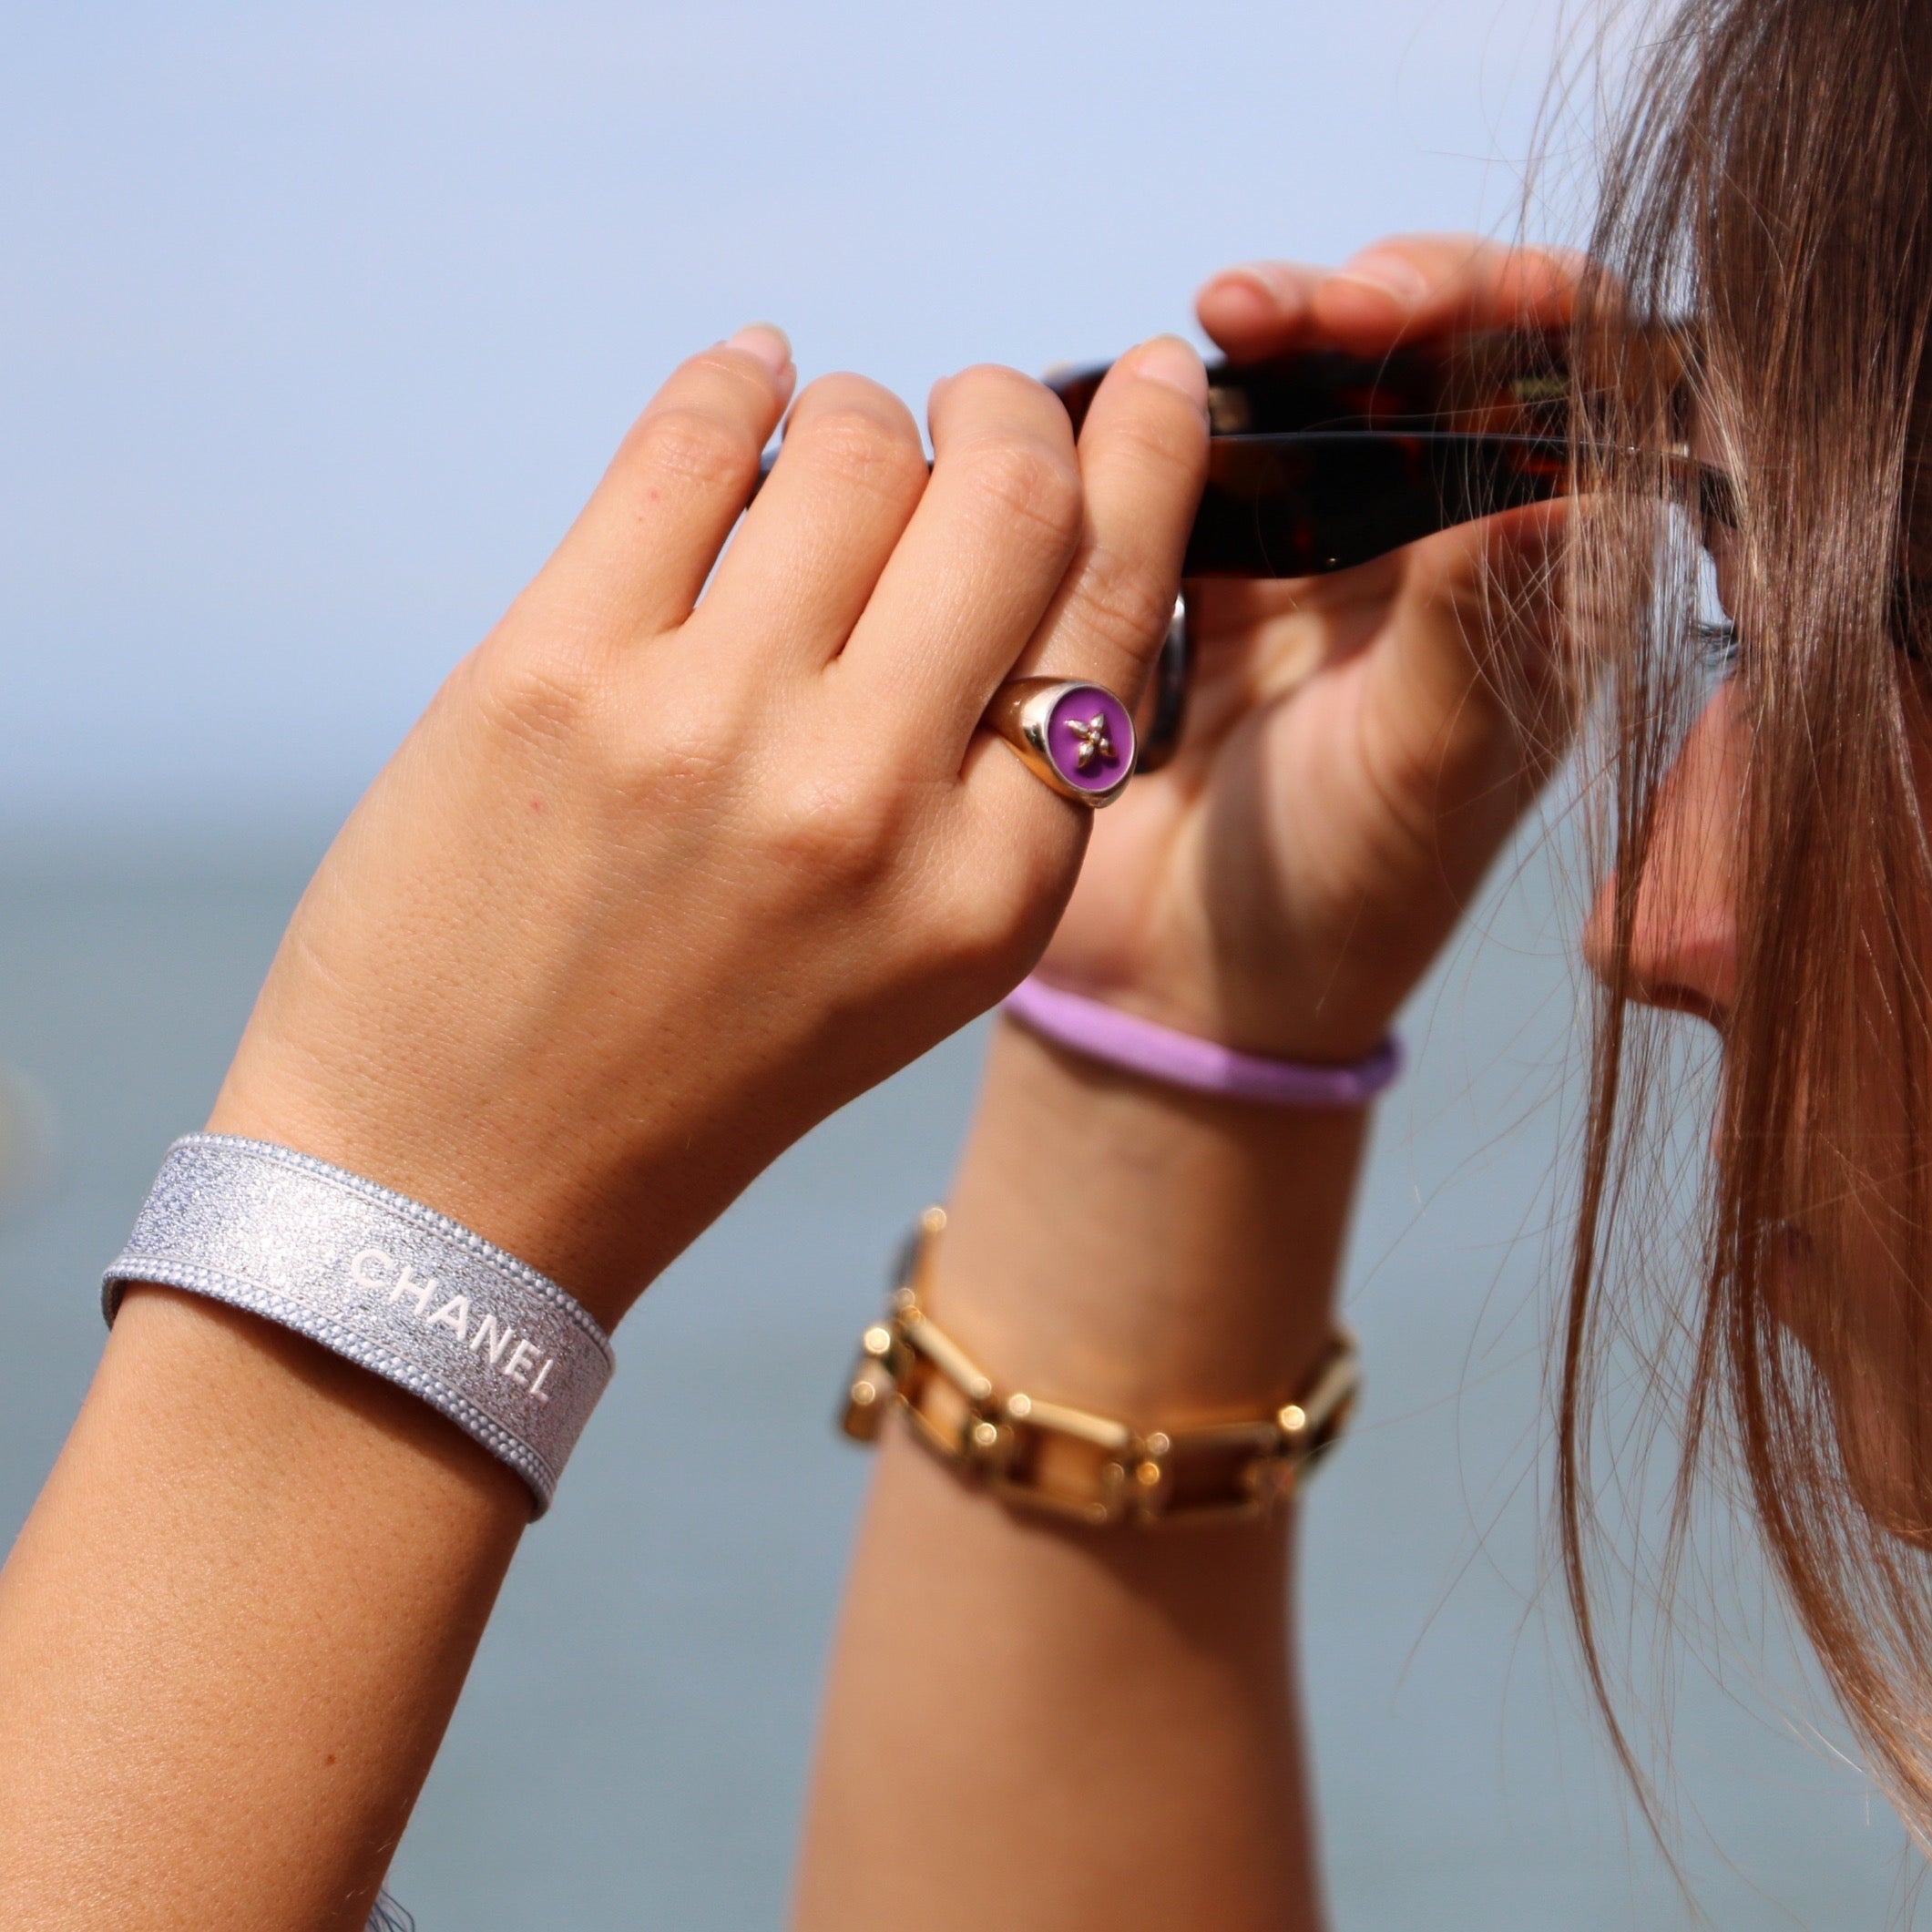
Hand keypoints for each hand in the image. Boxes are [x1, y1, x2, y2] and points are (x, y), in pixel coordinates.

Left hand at [208, 325, 1208, 1325]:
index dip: (1144, 464)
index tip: (1143, 383)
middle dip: (1007, 411)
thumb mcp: (912, 962)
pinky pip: (692, 444)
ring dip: (860, 417)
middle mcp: (874, 804)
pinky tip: (745, 381)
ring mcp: (712, 730)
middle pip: (1009, 497)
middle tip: (974, 403)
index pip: (1116, 606)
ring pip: (857, 447)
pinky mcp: (554, 675)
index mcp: (991, 891)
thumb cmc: (697, 1068)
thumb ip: (987, 781)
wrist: (460, 1182)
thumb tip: (1006, 534)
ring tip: (827, 445)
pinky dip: (734, 382)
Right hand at [1035, 236, 1579, 1059]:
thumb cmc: (1346, 899)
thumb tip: (1550, 477)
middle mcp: (1442, 548)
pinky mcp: (1215, 569)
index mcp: (1537, 585)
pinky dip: (1175, 409)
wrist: (1188, 981)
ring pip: (1320, 384)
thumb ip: (1477, 626)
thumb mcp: (1430, 767)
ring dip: (1277, 331)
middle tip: (1308, 307)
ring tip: (1221, 320)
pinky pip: (1201, 450)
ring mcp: (1323, 551)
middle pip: (1438, 357)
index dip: (1524, 316)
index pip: (1573, 391)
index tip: (1441, 309)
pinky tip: (1146, 403)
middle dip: (1379, 302)